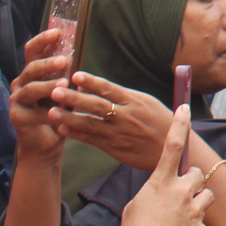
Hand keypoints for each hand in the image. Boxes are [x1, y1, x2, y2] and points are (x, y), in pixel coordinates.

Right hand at [9, 28, 71, 159]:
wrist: (47, 142)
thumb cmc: (58, 111)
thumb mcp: (65, 89)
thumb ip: (67, 73)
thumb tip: (78, 53)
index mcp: (32, 73)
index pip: (33, 51)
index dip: (43, 40)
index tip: (58, 31)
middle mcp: (21, 84)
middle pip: (31, 68)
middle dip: (47, 63)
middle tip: (65, 60)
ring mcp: (17, 100)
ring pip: (31, 89)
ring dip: (48, 86)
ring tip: (65, 84)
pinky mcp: (17, 118)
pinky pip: (34, 113)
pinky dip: (50, 112)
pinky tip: (61, 113)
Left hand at [49, 72, 174, 172]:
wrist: (174, 149)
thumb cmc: (161, 122)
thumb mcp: (148, 103)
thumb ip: (123, 95)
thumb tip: (96, 85)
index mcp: (136, 101)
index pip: (110, 89)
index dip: (92, 82)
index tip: (76, 75)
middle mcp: (127, 116)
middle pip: (97, 105)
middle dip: (74, 98)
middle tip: (55, 91)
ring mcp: (120, 134)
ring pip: (90, 124)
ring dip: (69, 118)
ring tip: (51, 112)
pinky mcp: (115, 149)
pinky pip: (92, 140)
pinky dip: (76, 134)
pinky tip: (62, 129)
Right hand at [116, 104, 213, 225]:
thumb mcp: (137, 205)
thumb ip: (155, 192)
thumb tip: (165, 191)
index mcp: (160, 183)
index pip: (172, 147)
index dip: (179, 125)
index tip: (184, 108)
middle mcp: (180, 191)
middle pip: (195, 174)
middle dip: (190, 181)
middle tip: (179, 194)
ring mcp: (194, 209)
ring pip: (205, 195)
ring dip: (196, 201)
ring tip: (181, 215)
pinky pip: (201, 219)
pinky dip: (193, 225)